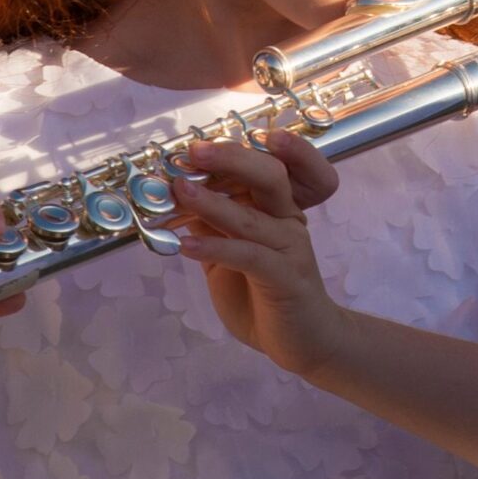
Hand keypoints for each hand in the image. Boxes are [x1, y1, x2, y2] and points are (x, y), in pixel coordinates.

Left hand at [171, 131, 353, 378]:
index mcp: (277, 205)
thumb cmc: (265, 291)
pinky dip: (217, 248)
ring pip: (253, 216)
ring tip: (179, 191)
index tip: (207, 138)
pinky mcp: (286, 278)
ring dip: (212, 202)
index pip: (276, 163)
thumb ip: (210, 222)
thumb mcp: (228, 251)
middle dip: (231, 158)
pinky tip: (187, 246)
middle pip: (270, 175)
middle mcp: (288, 218)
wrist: (304, 340)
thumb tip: (173, 192)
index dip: (250, 147)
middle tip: (194, 151)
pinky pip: (250, 256)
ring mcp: (290, 247)